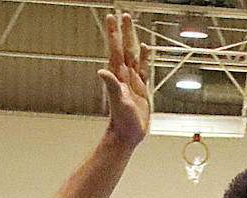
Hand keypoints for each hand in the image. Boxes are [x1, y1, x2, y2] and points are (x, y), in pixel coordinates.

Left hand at [98, 13, 150, 147]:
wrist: (128, 134)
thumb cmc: (122, 120)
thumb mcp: (118, 101)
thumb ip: (111, 85)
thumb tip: (102, 71)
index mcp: (118, 75)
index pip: (116, 49)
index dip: (114, 33)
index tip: (112, 17)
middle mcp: (124, 75)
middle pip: (124, 47)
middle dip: (124, 31)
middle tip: (123, 15)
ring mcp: (132, 80)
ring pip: (133, 54)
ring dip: (132, 39)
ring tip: (131, 25)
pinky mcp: (141, 88)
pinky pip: (143, 68)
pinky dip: (144, 57)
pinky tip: (145, 48)